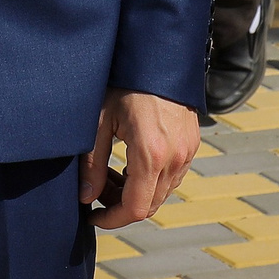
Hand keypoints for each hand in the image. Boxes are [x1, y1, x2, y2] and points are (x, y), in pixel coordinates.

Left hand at [83, 89, 199, 229]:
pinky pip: (172, 176)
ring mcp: (187, 152)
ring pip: (162, 192)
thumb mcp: (99, 121)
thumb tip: (86, 198)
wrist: (157, 58)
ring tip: (109, 172)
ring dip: (135, 192)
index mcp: (151, 154)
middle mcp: (175, 158)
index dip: (112, 219)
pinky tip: (129, 162)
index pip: (136, 208)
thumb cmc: (124, 84)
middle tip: (96, 189)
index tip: (92, 216)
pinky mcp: (191, 145)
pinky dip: (150, 179)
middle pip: (150, 205)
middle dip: (120, 205)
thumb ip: (92, 163)